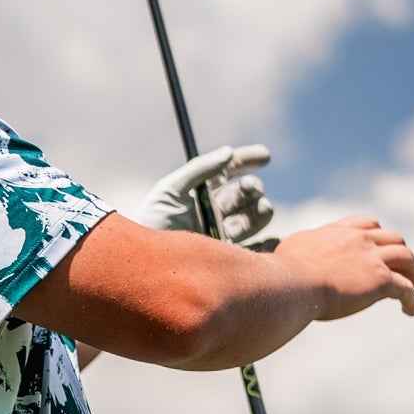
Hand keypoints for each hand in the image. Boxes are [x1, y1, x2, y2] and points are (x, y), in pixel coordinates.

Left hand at [132, 144, 274, 245]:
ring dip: (261, 211)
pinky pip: (254, 249)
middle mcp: (215, 211)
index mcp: (202, 191)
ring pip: (252, 218)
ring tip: (262, 207)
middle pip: (244, 194)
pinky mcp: (226, 257)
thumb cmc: (151, 221)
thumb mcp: (170, 190)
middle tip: (249, 187)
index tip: (265, 156)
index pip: (230, 171)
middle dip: (252, 188)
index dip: (248, 160)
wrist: (143, 260)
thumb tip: (229, 152)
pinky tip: (271, 237)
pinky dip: (267, 243)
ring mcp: (222, 234)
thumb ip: (199, 169)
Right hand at [274, 215, 413, 320]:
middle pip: (394, 238)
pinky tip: (410, 310)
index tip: (378, 249)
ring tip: (412, 287)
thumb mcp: (290, 250)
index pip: (368, 224)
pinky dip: (412, 299)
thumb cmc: (281, 273)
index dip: (377, 236)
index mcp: (339, 232)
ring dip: (413, 273)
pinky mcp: (380, 281)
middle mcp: (360, 240)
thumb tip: (288, 257)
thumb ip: (300, 249)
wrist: (290, 285)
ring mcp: (372, 259)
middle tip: (400, 269)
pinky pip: (405, 289)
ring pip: (408, 258)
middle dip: (400, 253)